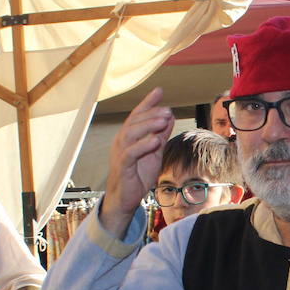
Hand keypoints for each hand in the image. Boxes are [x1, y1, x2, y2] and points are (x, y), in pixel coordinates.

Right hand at [100, 88, 172, 237]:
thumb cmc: (137, 176)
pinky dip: (143, 145)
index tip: (159, 91)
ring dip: (148, 126)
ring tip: (164, 120)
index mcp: (129, 137)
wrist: (125, 199)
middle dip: (151, 113)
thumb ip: (160, 135)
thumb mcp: (154, 153)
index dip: (147, 103)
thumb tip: (169, 117)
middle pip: (134, 122)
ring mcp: (120, 153)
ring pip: (131, 134)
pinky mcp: (122, 166)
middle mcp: (122, 141)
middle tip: (167, 110)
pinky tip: (155, 141)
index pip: (137, 115)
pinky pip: (130, 153)